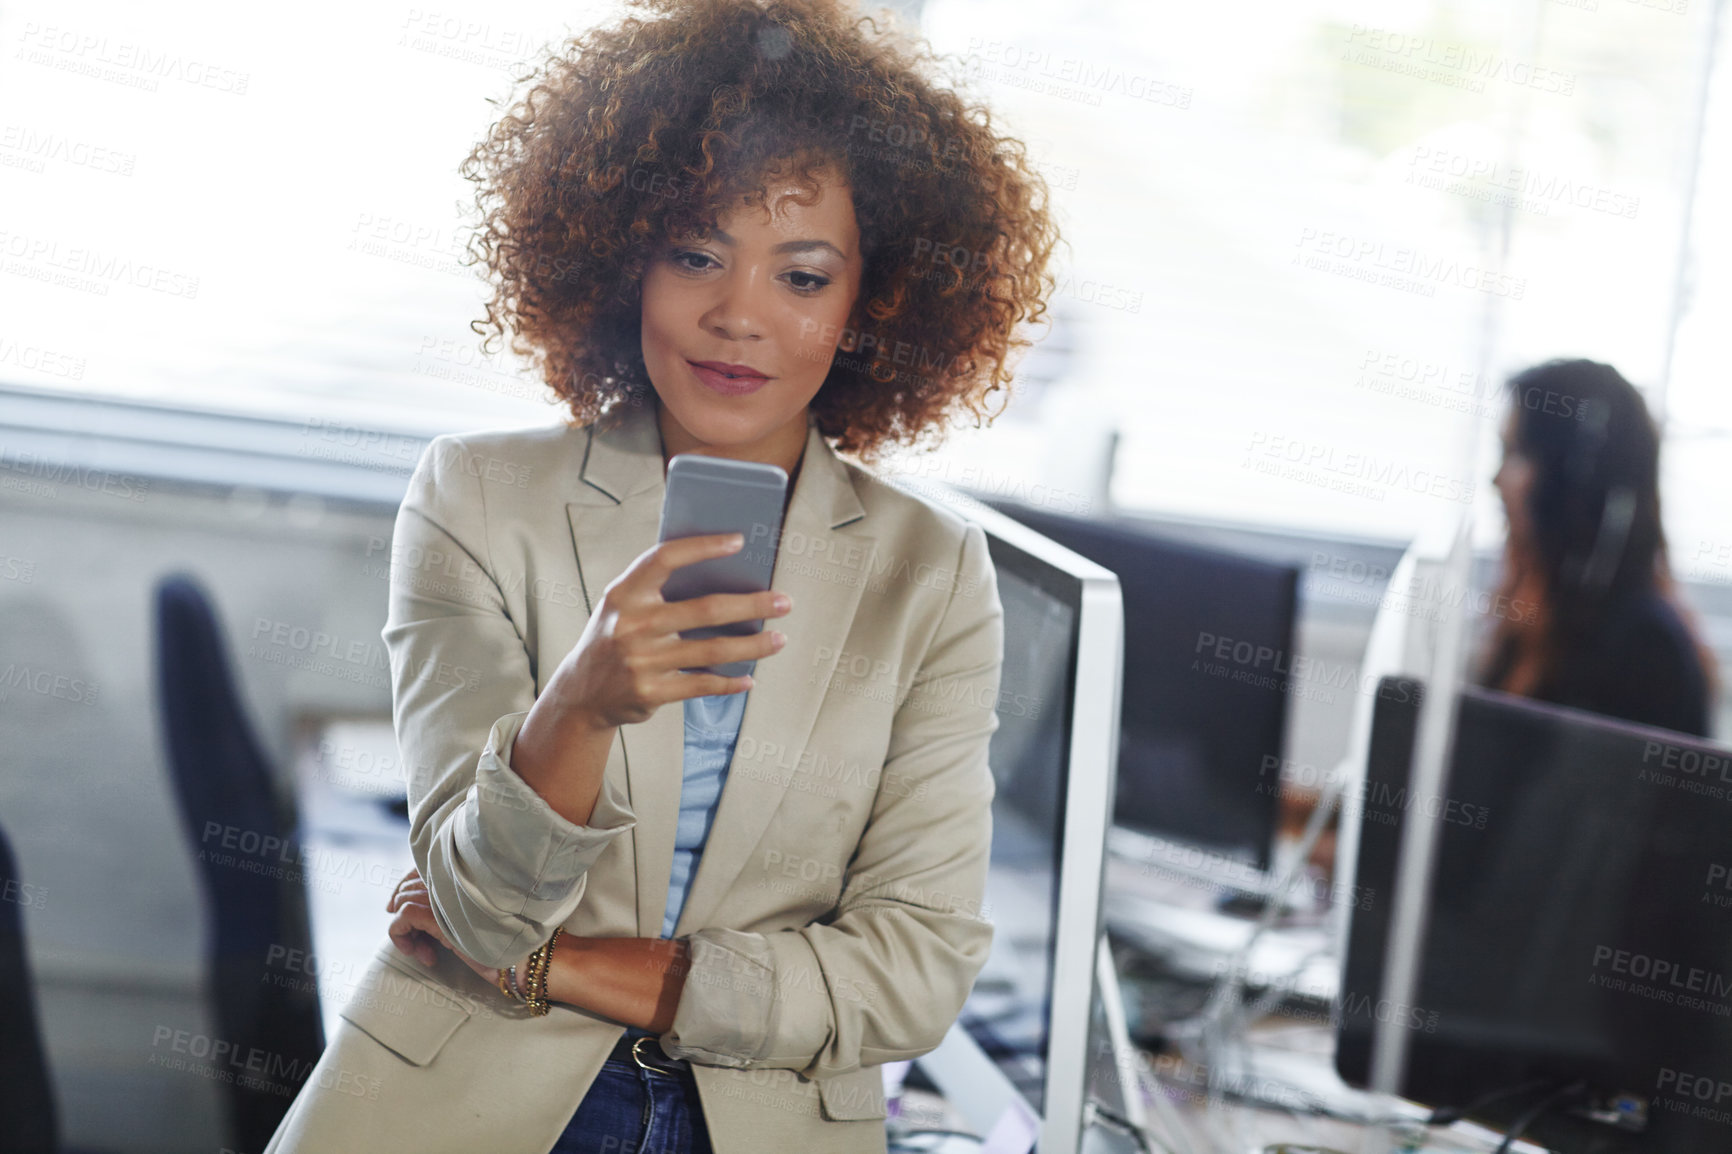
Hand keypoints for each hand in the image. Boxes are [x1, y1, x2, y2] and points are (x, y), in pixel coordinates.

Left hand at [386, 866, 500, 986]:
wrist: (518, 957)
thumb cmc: (499, 941)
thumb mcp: (467, 920)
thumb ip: (444, 906)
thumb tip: (402, 906)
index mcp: (461, 876)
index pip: (420, 869)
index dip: (404, 888)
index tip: (397, 909)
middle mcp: (451, 879)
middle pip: (408, 888)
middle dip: (406, 915)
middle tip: (419, 941)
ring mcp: (444, 895)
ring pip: (403, 902)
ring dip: (406, 930)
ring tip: (423, 950)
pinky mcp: (436, 913)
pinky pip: (402, 917)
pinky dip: (401, 935)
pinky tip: (421, 953)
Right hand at [550, 531, 794, 727]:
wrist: (581, 693)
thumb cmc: (614, 638)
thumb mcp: (621, 606)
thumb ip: (657, 589)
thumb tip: (721, 574)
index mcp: (624, 594)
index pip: (665, 558)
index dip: (703, 547)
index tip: (738, 541)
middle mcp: (632, 625)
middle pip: (705, 609)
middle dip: (752, 605)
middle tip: (784, 602)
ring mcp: (642, 661)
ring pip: (713, 650)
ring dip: (753, 646)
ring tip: (779, 639)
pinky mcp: (651, 692)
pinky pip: (702, 683)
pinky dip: (731, 681)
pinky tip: (749, 677)